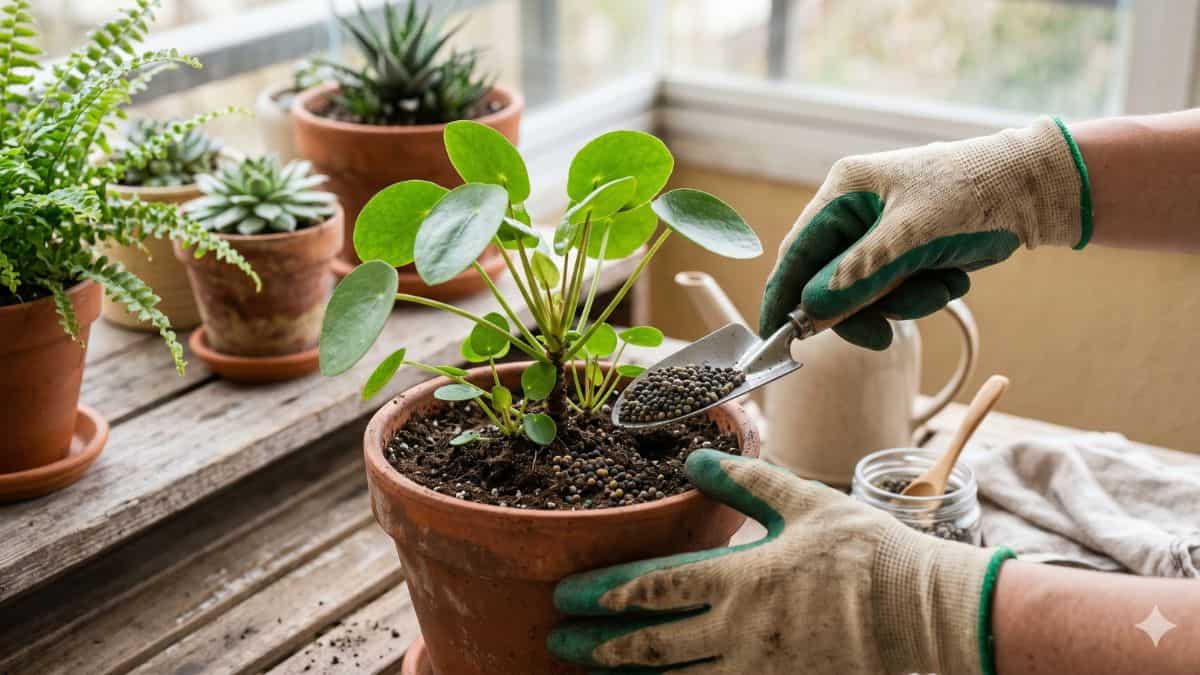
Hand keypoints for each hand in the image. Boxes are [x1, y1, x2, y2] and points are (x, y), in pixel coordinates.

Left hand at [549, 449, 1013, 674]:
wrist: (928, 616)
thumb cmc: (869, 554)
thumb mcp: (805, 504)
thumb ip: (746, 480)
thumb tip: (697, 455)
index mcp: (742, 578)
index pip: (655, 587)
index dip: (605, 591)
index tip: (566, 594)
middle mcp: (739, 632)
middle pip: (652, 644)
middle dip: (600, 645)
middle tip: (557, 643)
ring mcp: (758, 671)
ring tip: (592, 673)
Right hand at [759, 116, 1090, 348]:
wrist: (1036, 187)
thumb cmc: (974, 195)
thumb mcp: (911, 239)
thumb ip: (857, 276)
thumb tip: (808, 310)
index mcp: (843, 191)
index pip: (796, 253)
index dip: (783, 298)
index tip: (775, 339)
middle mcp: (853, 209)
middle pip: (828, 280)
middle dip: (863, 306)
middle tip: (884, 334)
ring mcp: (878, 229)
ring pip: (863, 291)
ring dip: (901, 301)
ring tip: (941, 286)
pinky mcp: (903, 247)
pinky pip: (892, 288)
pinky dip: (919, 292)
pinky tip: (950, 277)